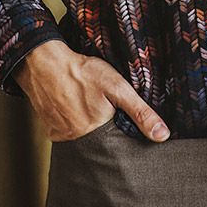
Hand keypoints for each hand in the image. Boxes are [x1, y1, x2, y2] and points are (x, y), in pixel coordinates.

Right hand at [12, 40, 170, 142]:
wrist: (45, 63)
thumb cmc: (83, 72)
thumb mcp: (118, 87)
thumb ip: (140, 112)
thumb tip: (162, 135)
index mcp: (97, 131)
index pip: (117, 142)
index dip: (122, 130)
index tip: (122, 118)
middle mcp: (77, 139)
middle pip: (99, 141)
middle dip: (104, 129)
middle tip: (100, 106)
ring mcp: (62, 136)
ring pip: (82, 137)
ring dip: (87, 125)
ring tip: (87, 104)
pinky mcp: (50, 130)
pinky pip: (67, 132)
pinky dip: (72, 122)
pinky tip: (74, 106)